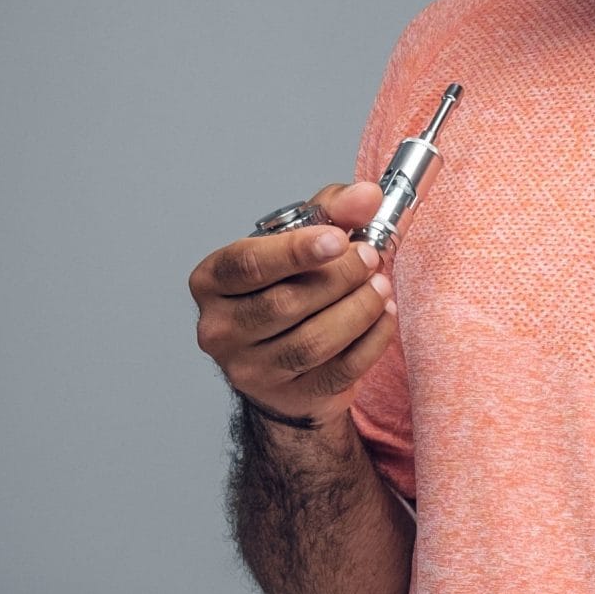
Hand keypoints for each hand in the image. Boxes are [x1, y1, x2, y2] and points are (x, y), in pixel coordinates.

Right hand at [188, 178, 394, 429]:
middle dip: (338, 277)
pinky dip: (371, 340)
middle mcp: (220, 329)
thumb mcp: (300, 240)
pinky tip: (383, 316)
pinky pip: (338, 370)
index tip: (339, 238)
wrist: (284, 360)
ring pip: (312, 341)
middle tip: (370, 257)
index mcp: (211, 282)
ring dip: (358, 309)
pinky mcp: (289, 397)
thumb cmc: (286, 288)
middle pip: (283, 303)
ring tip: (381, 286)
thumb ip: (331, 212)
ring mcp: (251, 370)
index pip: (247, 264)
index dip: (296, 251)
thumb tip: (366, 196)